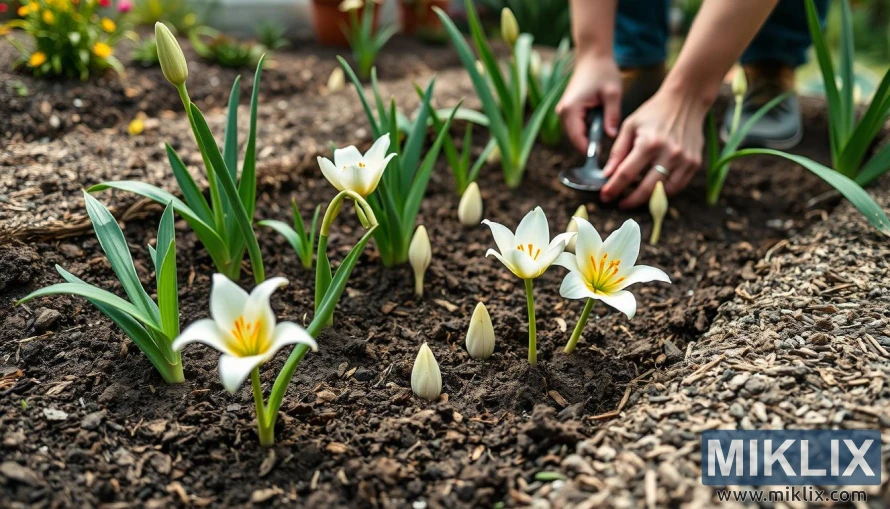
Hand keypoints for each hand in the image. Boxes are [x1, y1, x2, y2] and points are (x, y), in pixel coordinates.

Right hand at [556, 54, 621, 152]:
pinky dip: (588, 128)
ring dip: (590, 135)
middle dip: (591, 143)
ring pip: (576, 134)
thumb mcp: (612, 94)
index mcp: (570, 110)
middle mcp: (562, 113)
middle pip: (575, 140)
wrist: (592, 56)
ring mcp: (563, 112)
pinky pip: (577, 127)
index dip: (591, 150)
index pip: (578, 140)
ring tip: (606, 125)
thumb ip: (612, 116)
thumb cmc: (603, 71)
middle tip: (610, 141)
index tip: (606, 155)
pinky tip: (600, 119)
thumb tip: (611, 137)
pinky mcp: (568, 110)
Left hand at [601, 87, 707, 208]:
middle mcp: (668, 153)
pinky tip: (653, 189)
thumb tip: (607, 174)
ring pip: (663, 192)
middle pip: (646, 189)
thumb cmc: (654, 112)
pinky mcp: (694, 163)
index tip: (605, 196)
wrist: (686, 101)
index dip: (614, 188)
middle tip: (620, 203)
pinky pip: (678, 186)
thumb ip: (618, 151)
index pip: (626, 174)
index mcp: (648, 143)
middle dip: (630, 200)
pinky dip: (664, 192)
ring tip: (635, 197)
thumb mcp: (630, 126)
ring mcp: (684, 160)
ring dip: (648, 199)